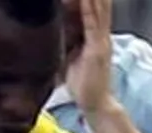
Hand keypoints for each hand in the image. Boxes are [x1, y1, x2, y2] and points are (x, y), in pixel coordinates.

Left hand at [65, 0, 115, 116]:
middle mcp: (100, 34)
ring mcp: (100, 40)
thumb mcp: (70, 55)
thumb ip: (65, 41)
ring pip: (97, 8)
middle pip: (97, 2)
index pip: (90, 6)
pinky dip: (88, 9)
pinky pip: (93, 25)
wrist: (95, 104)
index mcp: (94, 34)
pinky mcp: (97, 49)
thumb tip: (50, 32)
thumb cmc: (82, 82)